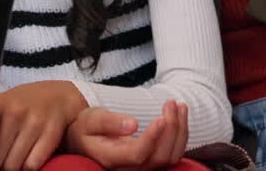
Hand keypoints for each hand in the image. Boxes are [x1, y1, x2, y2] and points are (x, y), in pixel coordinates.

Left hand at [0, 81, 88, 170]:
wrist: (60, 95)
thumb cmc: (26, 104)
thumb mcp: (4, 104)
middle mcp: (15, 112)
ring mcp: (34, 123)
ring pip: (13, 166)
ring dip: (12, 167)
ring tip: (13, 159)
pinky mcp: (50, 135)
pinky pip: (32, 165)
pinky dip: (28, 167)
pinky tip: (27, 158)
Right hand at [65, 101, 187, 169]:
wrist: (85, 138)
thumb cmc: (86, 126)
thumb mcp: (91, 119)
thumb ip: (109, 122)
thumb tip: (133, 124)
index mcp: (110, 158)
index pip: (138, 154)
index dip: (153, 137)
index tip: (161, 117)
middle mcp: (128, 169)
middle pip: (159, 157)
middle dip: (171, 128)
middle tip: (171, 101)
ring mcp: (141, 169)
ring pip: (169, 158)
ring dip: (179, 131)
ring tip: (179, 105)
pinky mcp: (150, 163)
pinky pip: (172, 155)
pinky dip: (180, 136)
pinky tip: (180, 116)